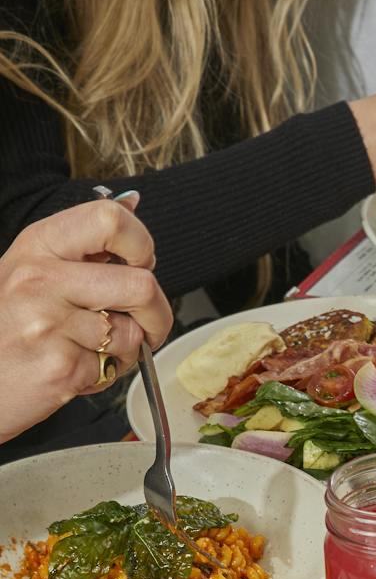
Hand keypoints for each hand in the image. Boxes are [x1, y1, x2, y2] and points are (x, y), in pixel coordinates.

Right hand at [0, 195, 172, 443]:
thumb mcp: (29, 270)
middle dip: (157, 312)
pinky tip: (78, 368)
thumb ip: (81, 246)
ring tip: (96, 349)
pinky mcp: (61, 367)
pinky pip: (116, 367)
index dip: (141, 243)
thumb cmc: (4, 328)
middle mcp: (41, 279)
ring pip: (134, 333)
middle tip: (144, 322)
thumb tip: (132, 205)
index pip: (110, 219)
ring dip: (129, 348)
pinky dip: (108, 373)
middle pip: (141, 284)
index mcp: (38, 246)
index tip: (140, 263)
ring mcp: (50, 324)